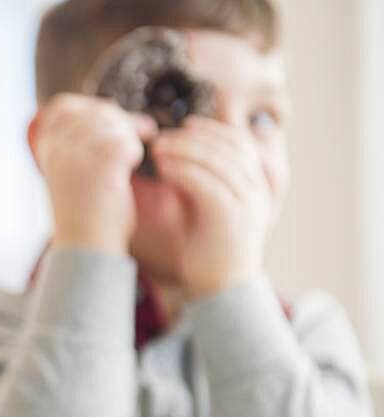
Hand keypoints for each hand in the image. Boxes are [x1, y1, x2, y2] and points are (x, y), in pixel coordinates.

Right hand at [31, 94, 156, 253]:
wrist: (86, 247)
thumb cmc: (87, 215)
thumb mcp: (73, 172)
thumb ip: (84, 143)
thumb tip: (121, 114)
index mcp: (46, 150)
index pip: (62, 106)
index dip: (91, 105)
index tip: (114, 117)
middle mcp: (57, 149)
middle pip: (94, 111)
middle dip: (121, 118)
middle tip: (145, 130)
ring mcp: (76, 155)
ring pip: (113, 125)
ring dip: (130, 137)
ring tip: (133, 158)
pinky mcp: (100, 164)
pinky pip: (126, 143)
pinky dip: (134, 152)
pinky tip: (131, 167)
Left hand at [152, 116, 271, 298]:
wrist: (221, 291)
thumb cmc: (209, 251)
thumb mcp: (207, 210)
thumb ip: (202, 182)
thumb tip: (177, 154)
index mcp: (256, 187)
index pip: (241, 143)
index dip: (214, 129)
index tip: (187, 125)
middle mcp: (256, 193)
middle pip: (229, 147)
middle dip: (194, 137)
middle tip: (163, 137)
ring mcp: (246, 204)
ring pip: (218, 161)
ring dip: (185, 150)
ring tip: (159, 150)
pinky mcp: (229, 218)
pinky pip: (207, 183)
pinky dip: (184, 171)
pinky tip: (165, 169)